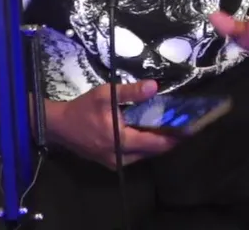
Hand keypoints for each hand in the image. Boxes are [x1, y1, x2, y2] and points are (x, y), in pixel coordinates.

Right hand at [45, 80, 175, 169]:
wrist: (57, 126)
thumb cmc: (82, 109)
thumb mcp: (106, 95)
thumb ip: (131, 92)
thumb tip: (154, 86)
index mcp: (122, 141)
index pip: (156, 143)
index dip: (175, 137)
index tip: (191, 129)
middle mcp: (120, 157)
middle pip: (152, 152)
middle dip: (168, 140)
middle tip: (183, 127)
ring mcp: (114, 162)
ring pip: (143, 155)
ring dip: (156, 144)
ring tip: (170, 129)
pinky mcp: (109, 161)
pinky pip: (133, 156)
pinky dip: (143, 146)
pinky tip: (148, 133)